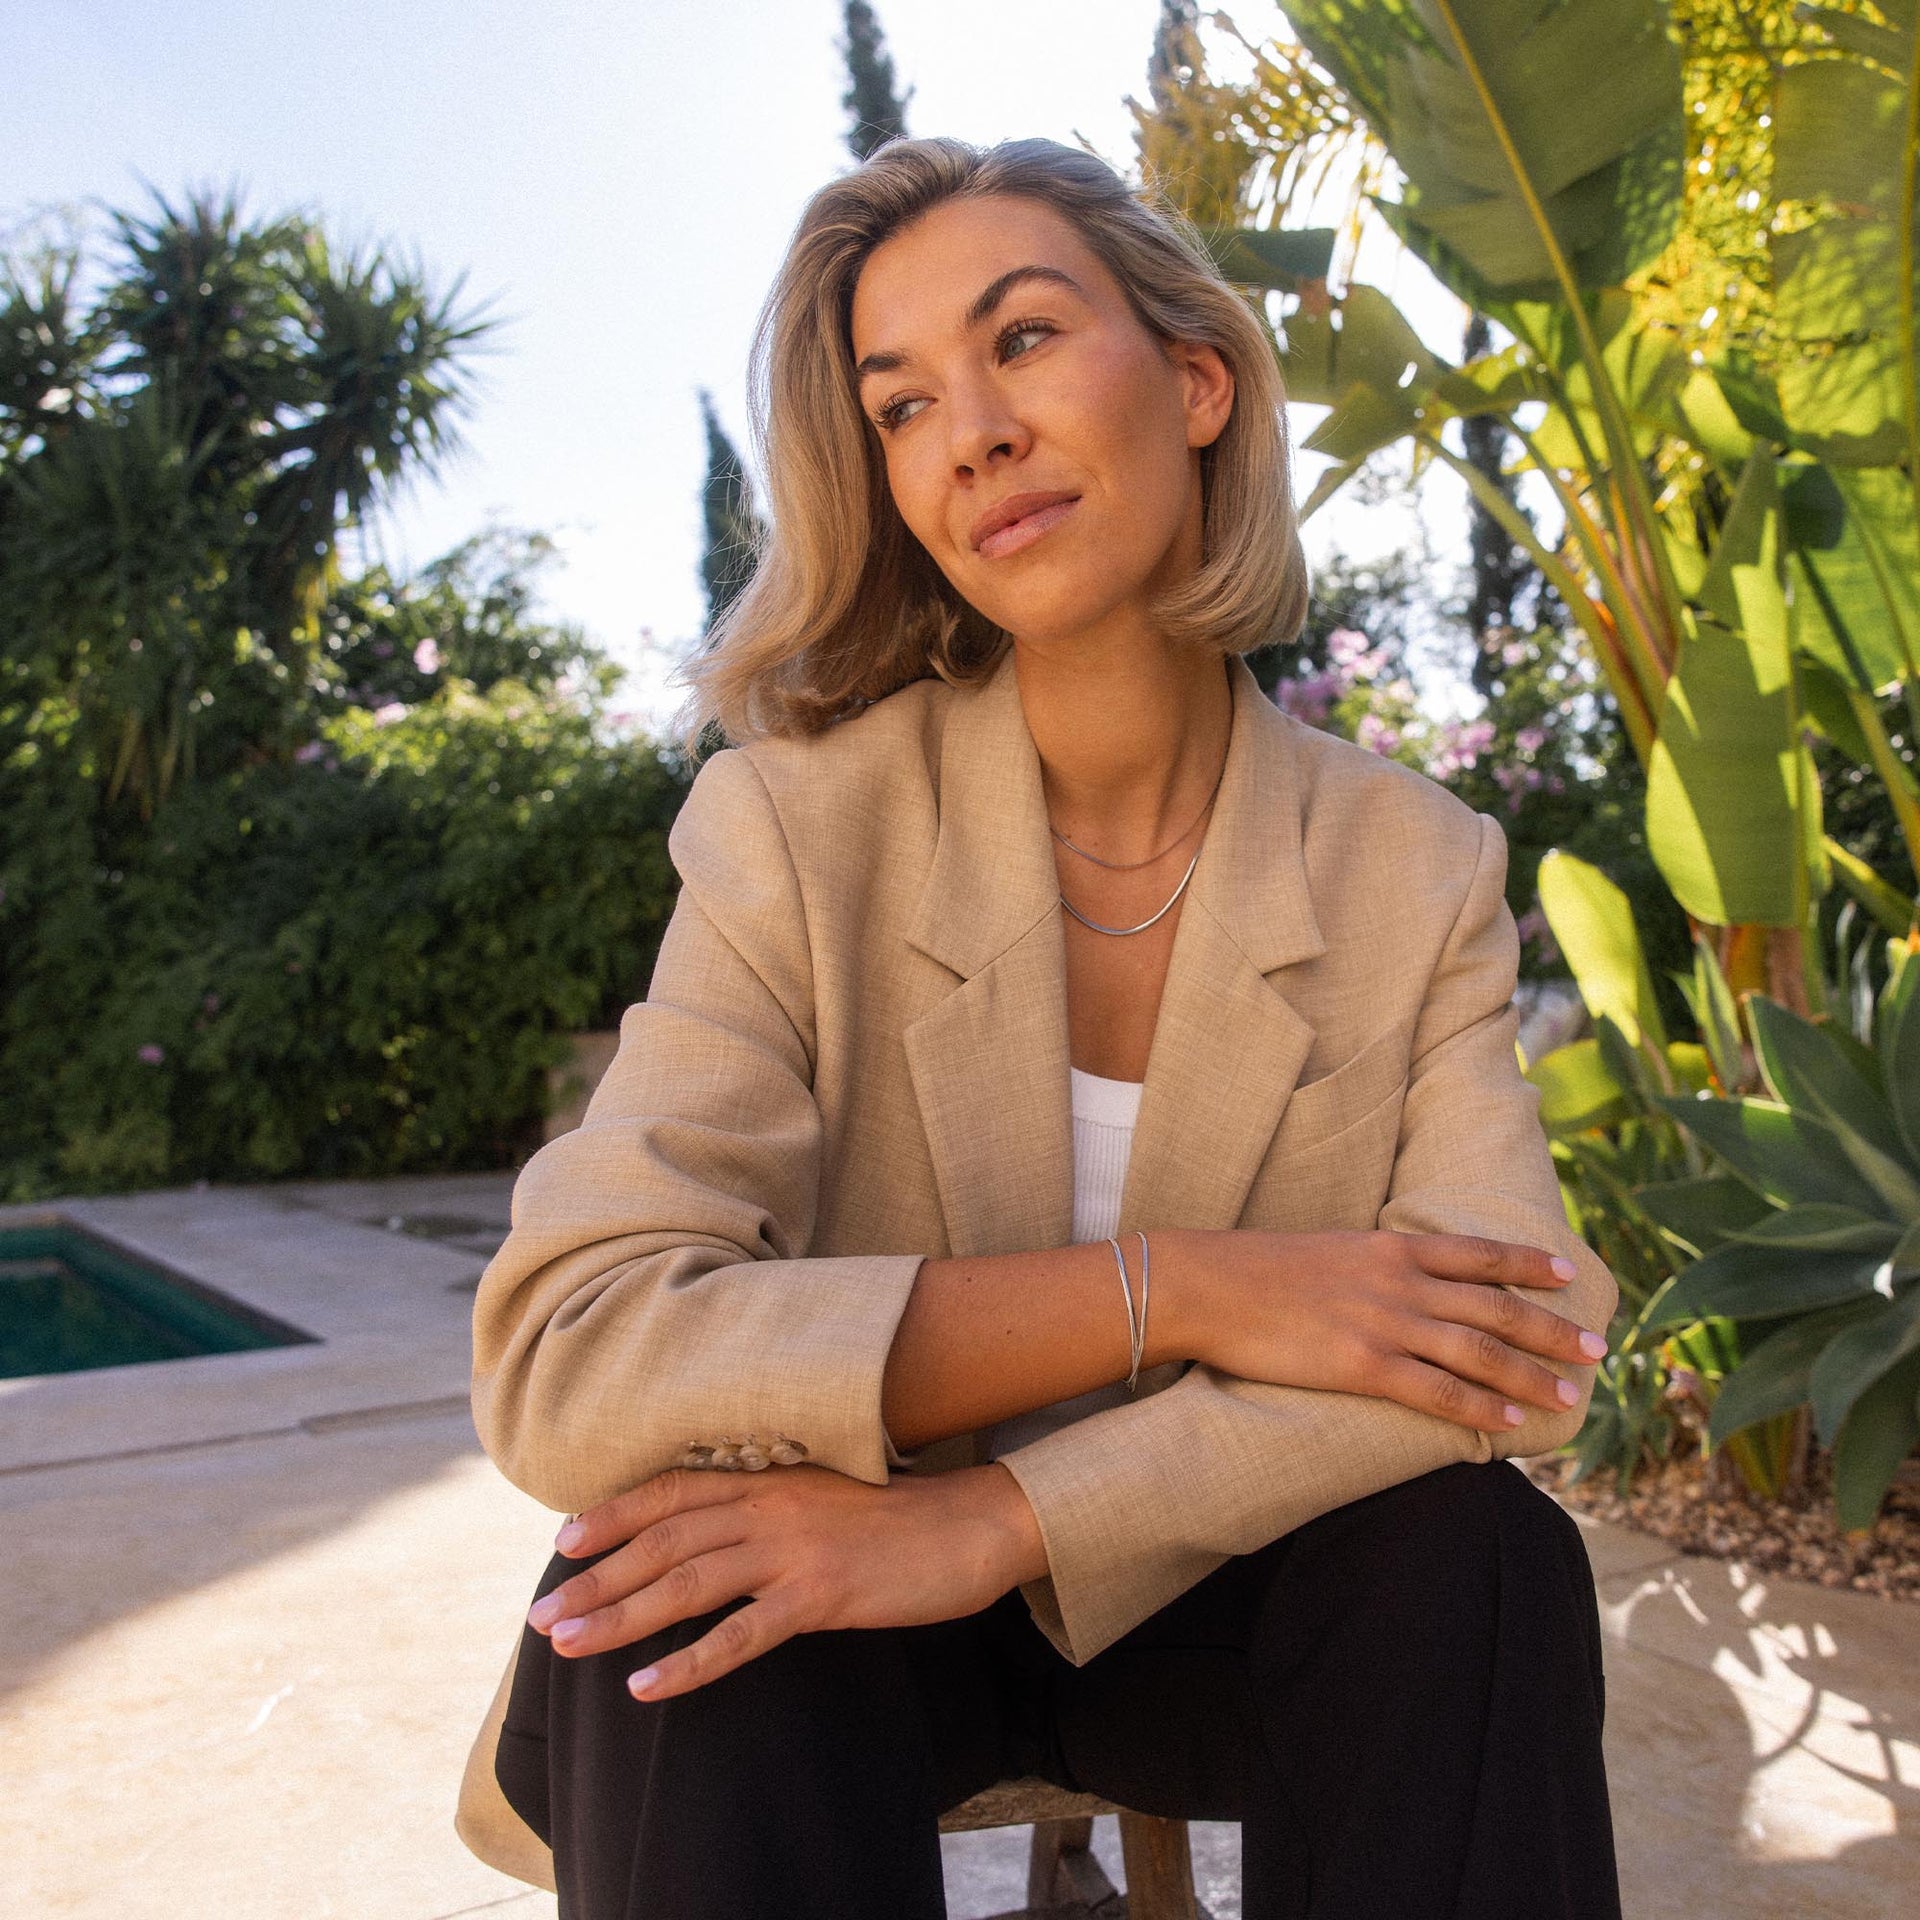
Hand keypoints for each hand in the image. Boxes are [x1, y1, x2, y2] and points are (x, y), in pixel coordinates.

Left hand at [525, 1460, 1044, 1699]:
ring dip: (620, 1616)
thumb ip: (767, 1510)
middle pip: (663, 1540)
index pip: (671, 1490)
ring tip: (568, 1644)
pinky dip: (689, 1664)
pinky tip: (647, 1689)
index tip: (563, 1544)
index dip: (613, 1514)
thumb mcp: (822, 1499)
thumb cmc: (898, 1520)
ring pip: (687, 1582)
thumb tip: (714, 1537)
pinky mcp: (821, 1596)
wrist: (971, 1525)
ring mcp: (793, 1549)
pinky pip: (742, 1635)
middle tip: (542, 1615)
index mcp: (768, 1479)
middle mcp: (770, 1506)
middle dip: (595, 1578)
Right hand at [1179, 1228, 1606, 1432]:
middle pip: (1495, 1307)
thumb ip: (1372, 1266)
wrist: (1208, 1285)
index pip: (1478, 1254)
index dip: (1528, 1265)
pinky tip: (1511, 1420)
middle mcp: (1399, 1280)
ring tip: (1571, 1395)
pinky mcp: (1362, 1365)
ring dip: (1532, 1375)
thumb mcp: (1328, 1250)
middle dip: (1551, 1329)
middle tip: (1597, 1349)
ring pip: (1479, 1352)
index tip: (1568, 1278)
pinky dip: (1482, 1406)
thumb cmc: (1256, 1271)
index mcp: (1390, 1246)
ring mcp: (1383, 1322)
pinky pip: (1438, 1390)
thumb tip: (1399, 1281)